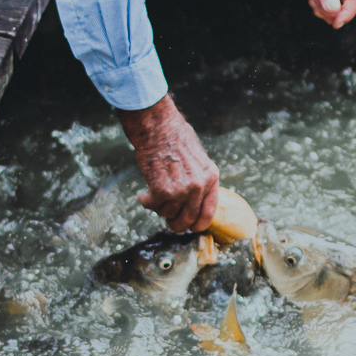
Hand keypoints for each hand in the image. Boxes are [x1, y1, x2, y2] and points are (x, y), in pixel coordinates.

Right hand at [117, 94, 218, 232]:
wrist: (158, 127)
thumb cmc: (175, 138)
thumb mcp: (198, 159)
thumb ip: (199, 180)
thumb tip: (193, 202)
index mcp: (211, 178)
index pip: (208, 213)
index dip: (197, 225)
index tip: (190, 227)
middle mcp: (199, 186)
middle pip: (188, 219)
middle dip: (176, 224)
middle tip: (168, 220)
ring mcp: (181, 190)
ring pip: (168, 213)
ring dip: (159, 208)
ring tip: (154, 195)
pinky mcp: (162, 191)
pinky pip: (153, 206)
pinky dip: (146, 202)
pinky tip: (144, 195)